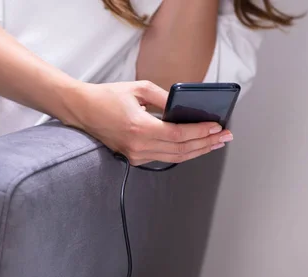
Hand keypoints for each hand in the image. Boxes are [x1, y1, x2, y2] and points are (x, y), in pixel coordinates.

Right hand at [62, 80, 232, 164]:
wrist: (81, 110)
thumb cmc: (107, 96)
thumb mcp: (139, 89)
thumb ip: (165, 98)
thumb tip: (186, 108)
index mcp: (139, 128)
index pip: (179, 135)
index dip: (201, 132)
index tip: (218, 127)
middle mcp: (138, 146)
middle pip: (181, 150)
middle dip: (207, 143)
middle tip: (225, 137)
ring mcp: (136, 155)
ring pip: (175, 157)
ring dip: (198, 150)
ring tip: (216, 143)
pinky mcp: (134, 158)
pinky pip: (165, 158)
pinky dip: (183, 152)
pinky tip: (196, 146)